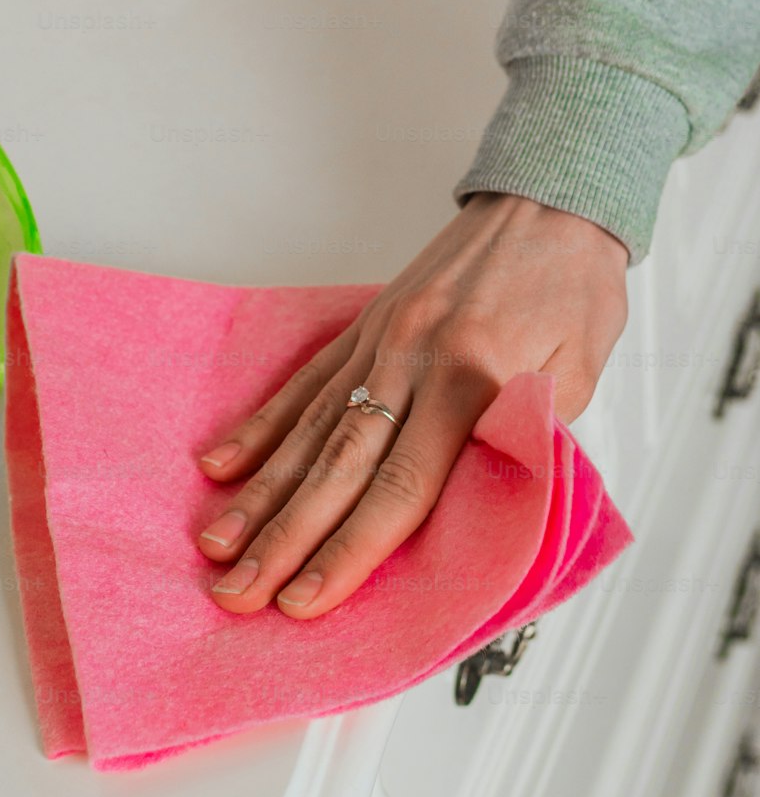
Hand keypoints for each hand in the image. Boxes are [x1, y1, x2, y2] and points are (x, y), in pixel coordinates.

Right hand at [197, 193, 628, 618]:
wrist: (550, 196)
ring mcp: (379, 341)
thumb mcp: (580, 367)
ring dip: (260, 493)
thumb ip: (526, 436)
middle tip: (237, 593)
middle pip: (337, 467)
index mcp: (471, 377)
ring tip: (216, 545)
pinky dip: (260, 427)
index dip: (350, 549)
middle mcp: (412, 359)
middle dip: (284, 539)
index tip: (307, 600)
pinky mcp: (363, 325)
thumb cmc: (574, 285)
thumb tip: (476, 504)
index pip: (401, 487)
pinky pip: (303, 383)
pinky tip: (222, 464)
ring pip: (308, 430)